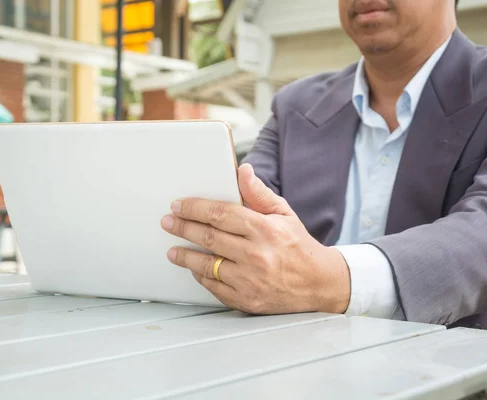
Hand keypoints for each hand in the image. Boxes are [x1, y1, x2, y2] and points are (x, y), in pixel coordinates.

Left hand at [161, 164, 350, 314]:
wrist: (318, 283)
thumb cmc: (298, 246)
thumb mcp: (283, 213)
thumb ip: (259, 193)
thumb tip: (241, 171)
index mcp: (264, 229)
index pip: (220, 214)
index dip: (194, 208)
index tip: (179, 205)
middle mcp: (256, 255)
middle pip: (208, 237)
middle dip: (183, 228)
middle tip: (168, 222)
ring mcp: (250, 280)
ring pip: (206, 265)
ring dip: (185, 255)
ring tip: (173, 250)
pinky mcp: (246, 300)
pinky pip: (214, 287)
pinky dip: (201, 276)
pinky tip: (195, 268)